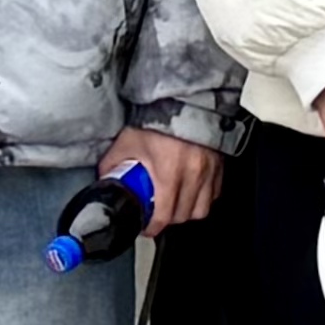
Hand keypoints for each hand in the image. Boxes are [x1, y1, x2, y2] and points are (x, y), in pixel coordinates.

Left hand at [100, 129, 220, 224]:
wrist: (180, 96)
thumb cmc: (155, 117)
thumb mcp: (126, 142)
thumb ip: (112, 166)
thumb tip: (105, 182)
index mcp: (170, 170)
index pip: (165, 216)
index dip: (152, 227)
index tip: (146, 227)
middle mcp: (194, 172)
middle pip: (183, 215)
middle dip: (168, 220)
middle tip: (157, 214)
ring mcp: (210, 169)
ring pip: (202, 208)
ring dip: (187, 211)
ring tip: (175, 205)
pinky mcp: (220, 163)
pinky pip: (215, 193)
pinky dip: (203, 197)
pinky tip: (191, 191)